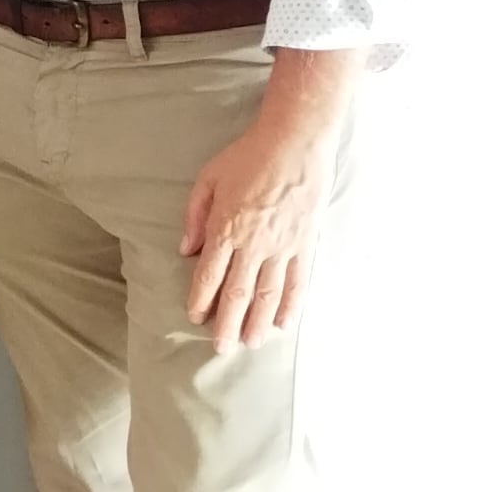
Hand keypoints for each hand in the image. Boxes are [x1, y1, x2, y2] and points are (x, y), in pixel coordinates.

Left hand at [182, 50, 357, 352]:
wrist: (295, 142)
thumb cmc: (247, 157)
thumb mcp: (208, 179)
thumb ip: (195, 217)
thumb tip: (186, 250)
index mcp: (226, 227)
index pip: (209, 273)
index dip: (201, 298)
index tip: (195, 317)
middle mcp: (254, 243)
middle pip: (237, 292)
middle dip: (227, 323)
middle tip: (220, 348)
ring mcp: (283, 246)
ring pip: (268, 294)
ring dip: (257, 321)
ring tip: (250, 343)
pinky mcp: (305, 244)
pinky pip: (297, 282)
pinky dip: (290, 305)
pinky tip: (282, 322)